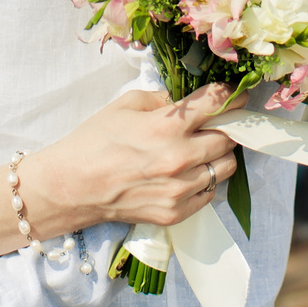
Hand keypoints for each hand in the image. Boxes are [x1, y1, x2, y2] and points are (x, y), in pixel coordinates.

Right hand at [34, 85, 237, 229]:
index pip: (216, 103)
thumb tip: (184, 103)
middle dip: (226, 126)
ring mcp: (180, 189)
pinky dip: (206, 179)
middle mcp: (179, 158)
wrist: (72, 186)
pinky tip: (188, 173)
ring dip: (219, 155)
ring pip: (226, 167)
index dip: (231, 95)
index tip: (235, 93)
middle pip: (228, 137)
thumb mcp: (125, 105)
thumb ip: (161, 99)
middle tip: (216, 123)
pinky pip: (210, 192)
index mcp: (166, 127)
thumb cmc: (94, 141)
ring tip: (202, 149)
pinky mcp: (176, 212)